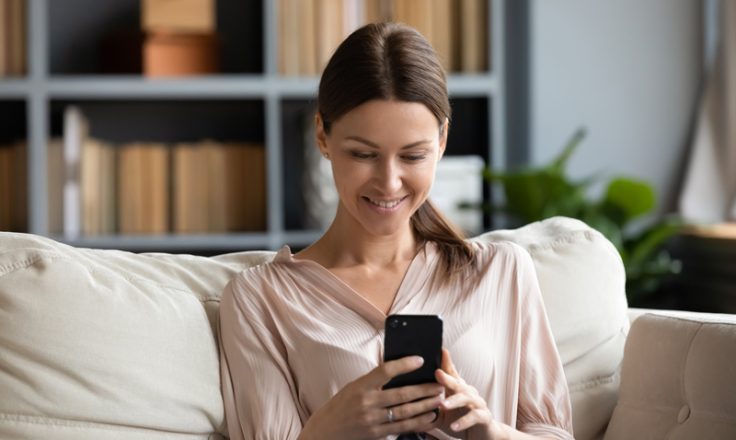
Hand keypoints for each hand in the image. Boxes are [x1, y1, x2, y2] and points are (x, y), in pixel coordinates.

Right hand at [300, 356, 443, 439]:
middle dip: (424, 389)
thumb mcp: (353, 388)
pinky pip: (401, 428)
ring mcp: (372, 421)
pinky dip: (418, 422)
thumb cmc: (340, 406)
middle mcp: (366, 403)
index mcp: (360, 386)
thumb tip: (398, 371)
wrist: (324, 432)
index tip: (420, 360)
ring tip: (439, 399)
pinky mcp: (376, 434)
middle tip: (440, 384)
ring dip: (425, 405)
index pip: (385, 371)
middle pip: (402, 394)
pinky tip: (429, 417)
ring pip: (405, 412)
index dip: (404, 364)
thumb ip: (373, 382)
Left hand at [434, 349, 501, 439]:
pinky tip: (454, 426)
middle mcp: (468, 392)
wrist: (482, 432)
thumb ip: (431, 405)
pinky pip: (475, 417)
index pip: (451, 373)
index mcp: (457, 388)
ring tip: (443, 404)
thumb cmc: (461, 417)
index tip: (440, 351)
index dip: (446, 362)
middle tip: (437, 374)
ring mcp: (477, 403)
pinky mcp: (484, 417)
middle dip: (447, 378)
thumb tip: (410, 403)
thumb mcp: (444, 410)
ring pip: (466, 398)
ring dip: (454, 401)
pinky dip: (464, 421)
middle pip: (458, 383)